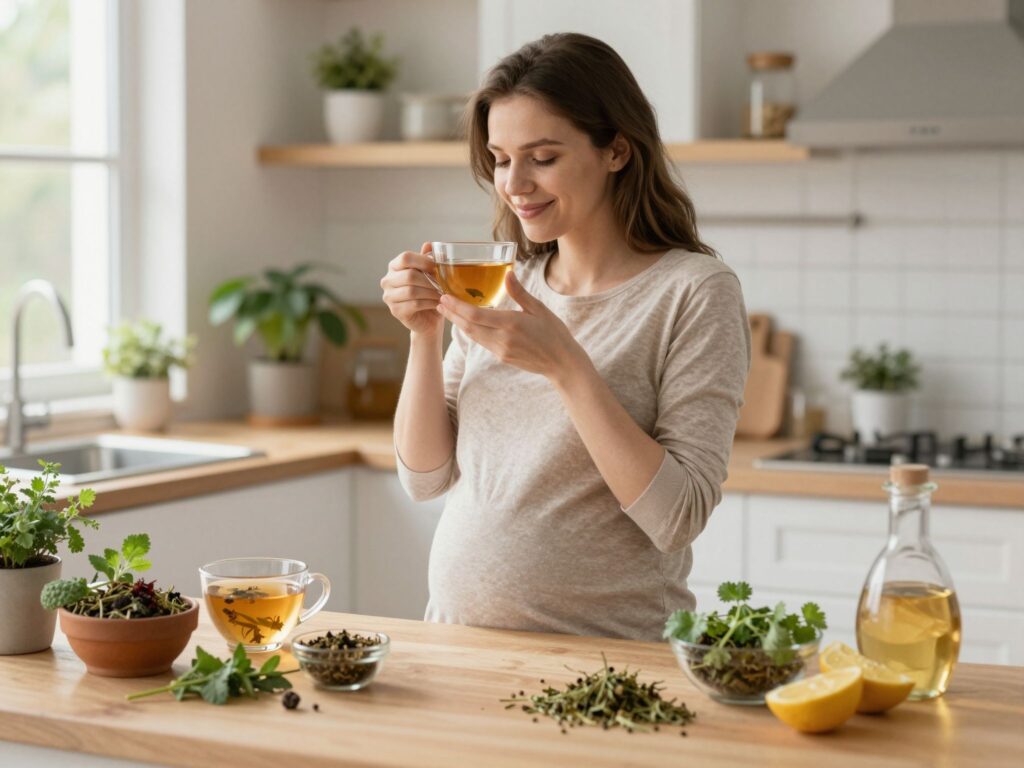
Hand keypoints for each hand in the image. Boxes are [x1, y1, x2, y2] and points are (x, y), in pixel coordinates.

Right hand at [380, 242, 442, 335]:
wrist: (429, 318)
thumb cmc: (429, 292)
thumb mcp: (430, 274)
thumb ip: (428, 259)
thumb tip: (429, 244)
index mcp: (395, 266)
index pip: (405, 257)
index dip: (423, 261)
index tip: (437, 267)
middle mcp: (388, 280)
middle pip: (409, 275)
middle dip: (430, 280)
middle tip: (443, 284)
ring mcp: (389, 296)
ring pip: (412, 291)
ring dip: (431, 292)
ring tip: (443, 294)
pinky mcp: (395, 311)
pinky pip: (414, 304)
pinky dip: (429, 303)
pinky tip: (438, 303)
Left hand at [436, 270, 585, 380]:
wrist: (562, 363)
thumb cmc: (554, 333)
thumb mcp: (539, 309)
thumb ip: (519, 292)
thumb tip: (507, 273)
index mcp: (511, 324)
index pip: (475, 315)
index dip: (457, 307)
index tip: (444, 297)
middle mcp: (502, 339)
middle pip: (469, 326)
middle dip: (452, 315)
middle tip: (439, 302)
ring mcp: (501, 350)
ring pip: (473, 336)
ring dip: (458, 323)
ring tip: (447, 312)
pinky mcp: (502, 357)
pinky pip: (482, 342)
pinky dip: (471, 331)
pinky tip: (466, 323)